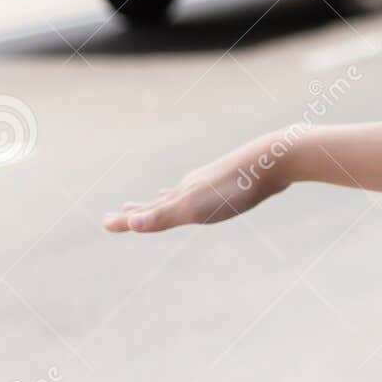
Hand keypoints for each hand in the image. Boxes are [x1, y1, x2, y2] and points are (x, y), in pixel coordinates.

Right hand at [103, 128, 303, 233]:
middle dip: (141, 208)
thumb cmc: (236, 187)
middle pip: (162, 199)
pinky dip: (200, 192)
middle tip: (122, 209)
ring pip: (186, 190)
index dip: (127, 220)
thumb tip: (127, 222)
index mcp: (183, 193)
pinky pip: (211, 187)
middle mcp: (194, 183)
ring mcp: (215, 179)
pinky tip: (209, 190)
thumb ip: (163, 215)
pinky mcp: (238, 177)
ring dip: (169, 197)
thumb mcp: (196, 207)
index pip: (147, 211)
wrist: (276, 158)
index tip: (105, 224)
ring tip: (159, 195)